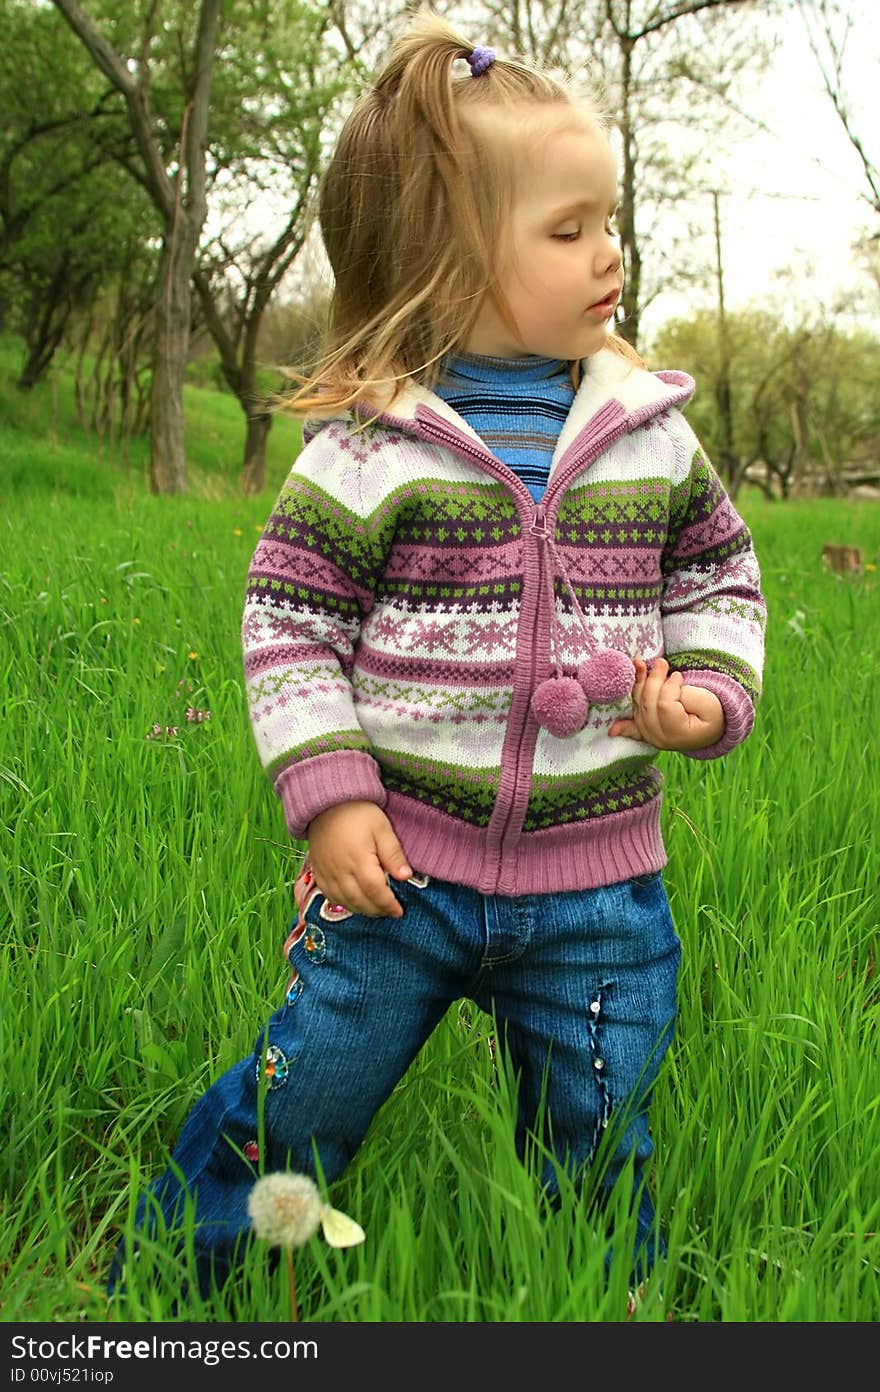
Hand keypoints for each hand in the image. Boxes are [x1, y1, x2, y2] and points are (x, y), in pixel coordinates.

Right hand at [307, 801, 411, 917]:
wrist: (327, 802)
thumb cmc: (357, 812)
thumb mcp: (382, 828)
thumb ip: (393, 854)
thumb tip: (405, 876)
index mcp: (359, 860)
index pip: (375, 892)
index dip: (388, 905)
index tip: (399, 911)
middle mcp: (340, 871)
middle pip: (359, 901)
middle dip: (376, 910)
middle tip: (389, 911)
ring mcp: (327, 873)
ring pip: (344, 902)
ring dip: (361, 910)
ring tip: (375, 909)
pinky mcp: (318, 871)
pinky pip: (329, 895)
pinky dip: (343, 903)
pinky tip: (353, 902)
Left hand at [609, 657, 724, 751]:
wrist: (712, 728)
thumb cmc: (711, 713)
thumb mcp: (708, 703)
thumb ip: (688, 696)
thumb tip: (667, 684)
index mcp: (678, 733)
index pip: (664, 705)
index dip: (669, 687)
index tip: (678, 675)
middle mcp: (659, 738)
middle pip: (647, 704)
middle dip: (653, 680)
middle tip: (662, 662)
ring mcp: (650, 736)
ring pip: (638, 706)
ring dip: (638, 685)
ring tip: (639, 664)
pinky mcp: (645, 731)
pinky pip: (631, 727)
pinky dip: (623, 726)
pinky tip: (613, 730)